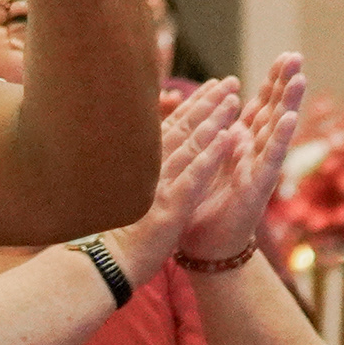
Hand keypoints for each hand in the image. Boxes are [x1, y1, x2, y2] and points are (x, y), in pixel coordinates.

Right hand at [113, 80, 242, 278]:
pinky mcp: (170, 204)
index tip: (213, 86)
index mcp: (147, 165)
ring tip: (234, 99)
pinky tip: (229, 137)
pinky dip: (212, 154)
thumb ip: (144, 168)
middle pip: (185, 128)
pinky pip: (195, 174)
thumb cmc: (121, 230)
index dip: (195, 105)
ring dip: (214, 120)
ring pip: (191, 145)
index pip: (174, 128)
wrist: (109, 262)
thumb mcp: (134, 192)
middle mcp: (153, 168)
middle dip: (209, 103)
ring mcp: (161, 183)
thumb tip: (149, 150)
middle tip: (230, 81)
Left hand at [181, 53, 306, 264]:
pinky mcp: (258, 187)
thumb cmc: (202, 204)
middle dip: (285, 84)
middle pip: (274, 111)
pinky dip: (280, 137)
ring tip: (301, 78)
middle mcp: (255, 153)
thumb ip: (207, 133)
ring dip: (289, 104)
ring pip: (277, 130)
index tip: (285, 55)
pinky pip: (270, 159)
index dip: (272, 82)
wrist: (205, 246)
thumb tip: (205, 102)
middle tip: (296, 56)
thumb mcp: (201, 160)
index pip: (261, 106)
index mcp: (242, 143)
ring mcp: (260, 169)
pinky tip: (291, 118)